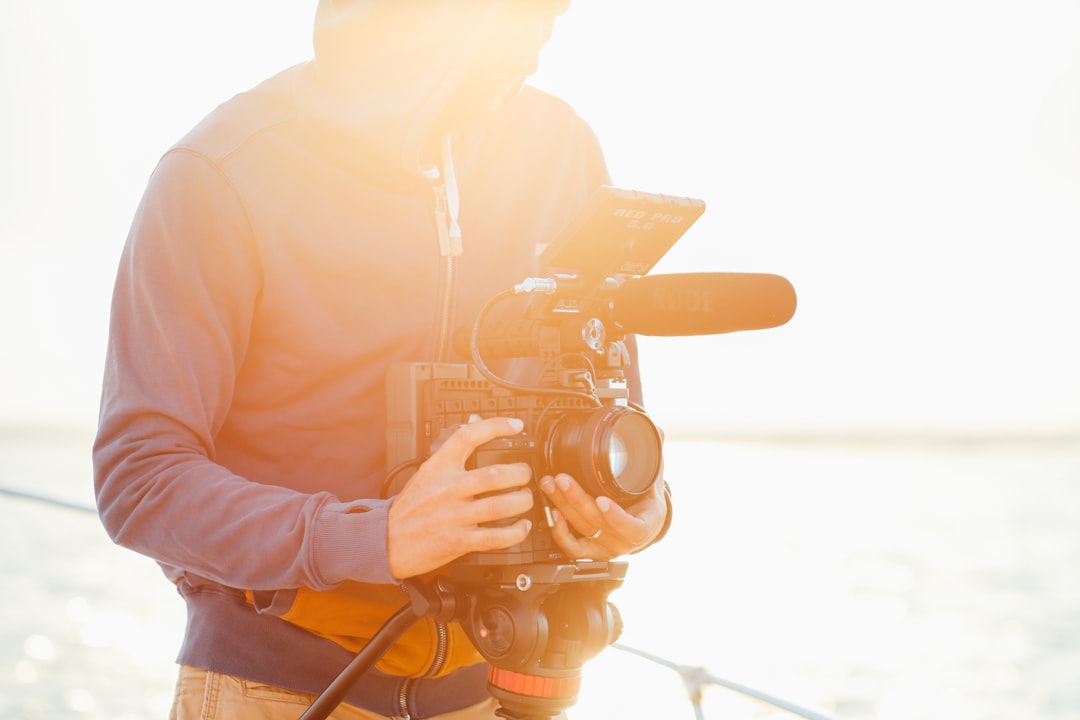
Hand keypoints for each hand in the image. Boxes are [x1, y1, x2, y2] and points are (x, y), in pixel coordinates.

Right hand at [387, 417, 532, 578]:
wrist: (386, 540)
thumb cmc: (409, 507)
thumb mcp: (426, 473)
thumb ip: (451, 451)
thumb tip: (474, 424)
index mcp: (439, 467)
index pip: (468, 436)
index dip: (496, 426)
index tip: (516, 426)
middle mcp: (448, 489)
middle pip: (494, 475)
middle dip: (520, 474)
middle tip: (525, 475)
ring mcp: (454, 516)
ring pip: (500, 506)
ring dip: (522, 502)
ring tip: (526, 499)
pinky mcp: (459, 542)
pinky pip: (496, 537)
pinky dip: (515, 532)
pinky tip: (521, 527)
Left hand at [539, 465, 668, 560]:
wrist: (644, 527)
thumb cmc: (647, 505)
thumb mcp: (654, 482)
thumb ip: (654, 457)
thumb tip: (657, 431)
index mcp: (644, 526)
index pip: (631, 527)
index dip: (615, 516)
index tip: (602, 500)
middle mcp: (623, 541)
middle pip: (596, 522)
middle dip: (576, 499)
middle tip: (562, 479)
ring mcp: (605, 547)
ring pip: (580, 528)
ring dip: (563, 505)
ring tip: (551, 484)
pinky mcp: (590, 552)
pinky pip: (571, 548)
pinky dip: (559, 531)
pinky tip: (552, 511)